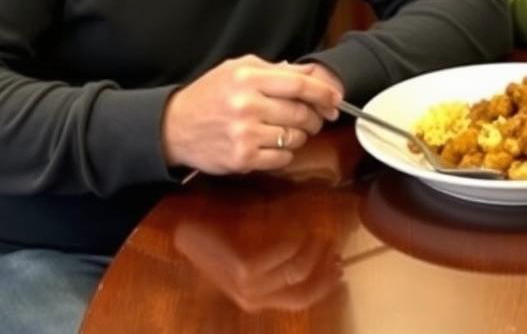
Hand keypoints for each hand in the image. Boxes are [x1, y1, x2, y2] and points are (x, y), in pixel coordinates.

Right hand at [161, 55, 341, 173]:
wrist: (174, 127)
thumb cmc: (209, 94)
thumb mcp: (238, 69)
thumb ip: (276, 70)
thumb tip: (312, 75)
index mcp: (248, 78)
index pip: (299, 85)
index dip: (324, 92)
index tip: (336, 99)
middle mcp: (247, 105)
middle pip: (301, 112)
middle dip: (315, 116)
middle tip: (316, 117)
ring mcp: (245, 134)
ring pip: (295, 136)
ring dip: (301, 134)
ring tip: (290, 129)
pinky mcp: (242, 158)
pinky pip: (282, 157)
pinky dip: (286, 152)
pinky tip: (274, 144)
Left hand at [173, 217, 345, 314]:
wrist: (186, 231)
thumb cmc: (218, 239)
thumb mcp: (247, 256)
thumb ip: (274, 259)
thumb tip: (308, 247)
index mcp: (257, 300)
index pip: (300, 301)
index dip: (324, 286)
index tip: (340, 268)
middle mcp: (255, 299)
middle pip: (303, 291)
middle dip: (324, 271)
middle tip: (336, 249)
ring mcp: (248, 286)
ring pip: (297, 270)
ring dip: (314, 251)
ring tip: (321, 234)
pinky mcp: (244, 269)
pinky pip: (282, 254)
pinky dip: (296, 240)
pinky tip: (300, 227)